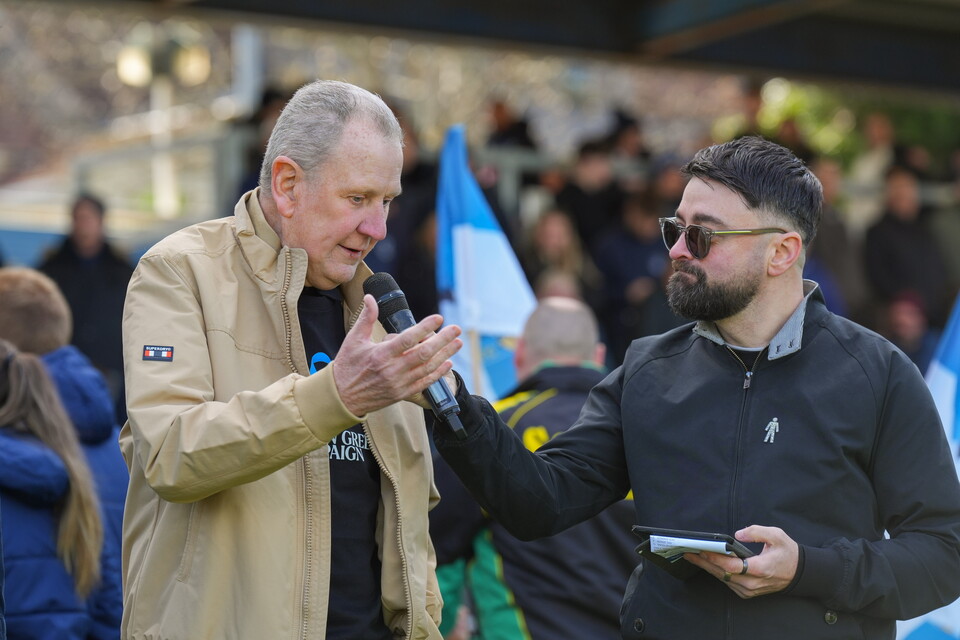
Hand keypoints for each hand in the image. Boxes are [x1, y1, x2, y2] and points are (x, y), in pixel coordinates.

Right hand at [333, 295, 462, 415]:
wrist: (342, 397)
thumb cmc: (347, 366)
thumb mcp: (353, 339)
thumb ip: (366, 318)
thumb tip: (371, 298)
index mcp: (380, 354)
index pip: (407, 338)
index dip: (425, 327)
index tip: (438, 317)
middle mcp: (392, 370)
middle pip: (423, 353)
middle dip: (443, 340)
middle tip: (456, 329)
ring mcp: (398, 383)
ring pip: (427, 368)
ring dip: (445, 355)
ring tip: (457, 343)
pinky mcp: (402, 393)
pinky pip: (424, 383)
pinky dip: (438, 373)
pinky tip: (448, 363)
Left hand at [684, 525, 798, 597]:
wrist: (799, 572)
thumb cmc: (788, 553)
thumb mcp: (777, 535)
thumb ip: (756, 532)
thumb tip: (738, 534)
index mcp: (760, 569)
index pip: (731, 566)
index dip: (714, 558)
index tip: (700, 549)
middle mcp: (753, 583)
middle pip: (722, 574)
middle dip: (703, 562)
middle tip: (687, 552)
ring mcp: (749, 590)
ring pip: (723, 579)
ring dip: (707, 567)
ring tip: (693, 556)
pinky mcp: (747, 592)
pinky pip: (727, 583)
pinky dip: (717, 573)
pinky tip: (707, 563)